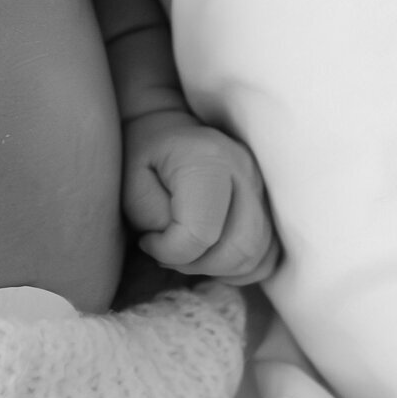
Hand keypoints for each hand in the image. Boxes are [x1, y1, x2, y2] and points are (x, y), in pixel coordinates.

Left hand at [122, 104, 278, 282]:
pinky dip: (238, 267)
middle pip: (240, 247)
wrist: (165, 129)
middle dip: (197, 265)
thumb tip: (179, 247)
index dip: (169, 251)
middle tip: (168, 253)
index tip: (147, 240)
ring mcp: (261, 187)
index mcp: (209, 160)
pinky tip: (209, 256)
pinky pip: (265, 254)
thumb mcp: (129, 182)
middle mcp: (245, 171)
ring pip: (255, 255)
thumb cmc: (142, 155)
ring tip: (186, 251)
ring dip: (217, 268)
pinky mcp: (267, 203)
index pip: (201, 233)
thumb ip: (151, 216)